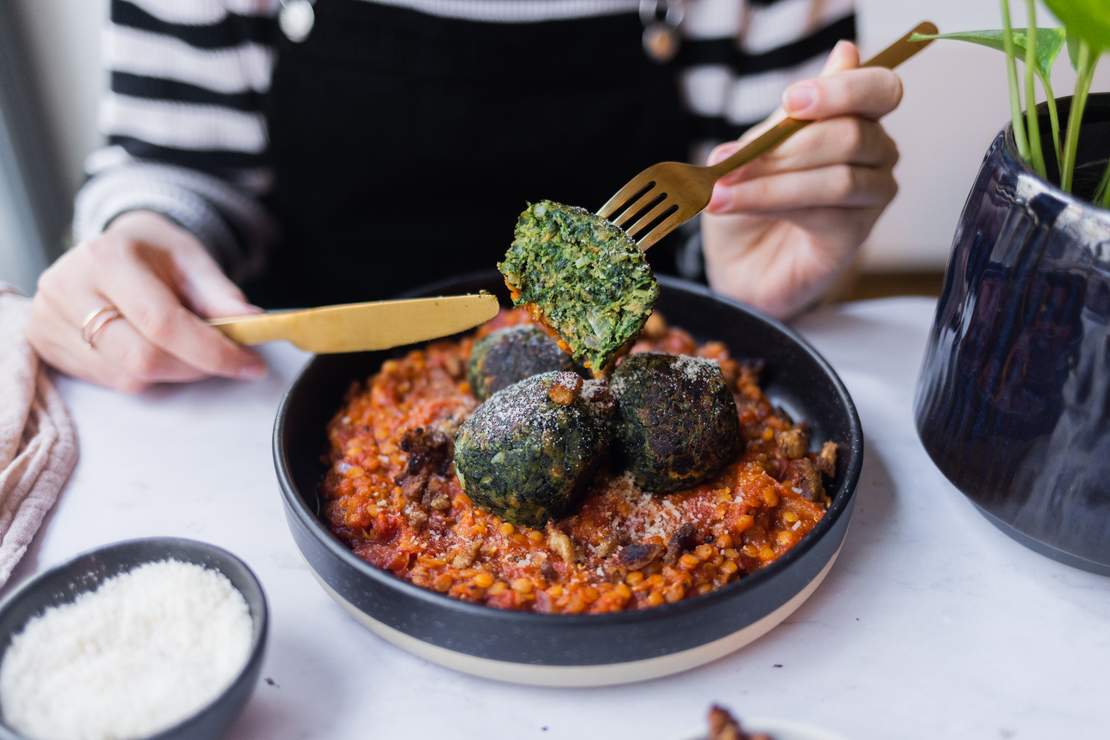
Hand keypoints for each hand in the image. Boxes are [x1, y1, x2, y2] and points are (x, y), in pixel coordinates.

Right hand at [27, 211, 266, 392]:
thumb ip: (221, 295)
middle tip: (224, 361)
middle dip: (193, 368)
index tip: (250, 364)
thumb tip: (253, 324)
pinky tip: (153, 350)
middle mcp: (68, 288)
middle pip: (142, 359)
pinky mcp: (43, 343)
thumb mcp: (192, 259)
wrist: (108, 247)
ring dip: (171, 374)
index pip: (163, 323)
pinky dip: (143, 375)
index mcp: (106, 258)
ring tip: (186, 348)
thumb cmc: (153, 253)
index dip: (212, 352)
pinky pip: (107, 381)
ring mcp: (49, 319)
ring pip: (126, 377)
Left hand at [701, 41, 902, 317]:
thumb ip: (789, 115)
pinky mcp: (855, 235)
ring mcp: (871, 196)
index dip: (841, 90)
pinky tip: (731, 204)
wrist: (735, 260)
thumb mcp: (755, 148)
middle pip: (852, 134)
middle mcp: (876, 153)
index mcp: (857, 117)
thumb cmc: (749, 196)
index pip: (878, 90)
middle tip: (732, 160)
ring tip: (719, 190)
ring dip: (769, 183)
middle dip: (784, 147)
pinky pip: (823, 213)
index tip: (790, 101)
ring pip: (837, 178)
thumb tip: (844, 52)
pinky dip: (769, 203)